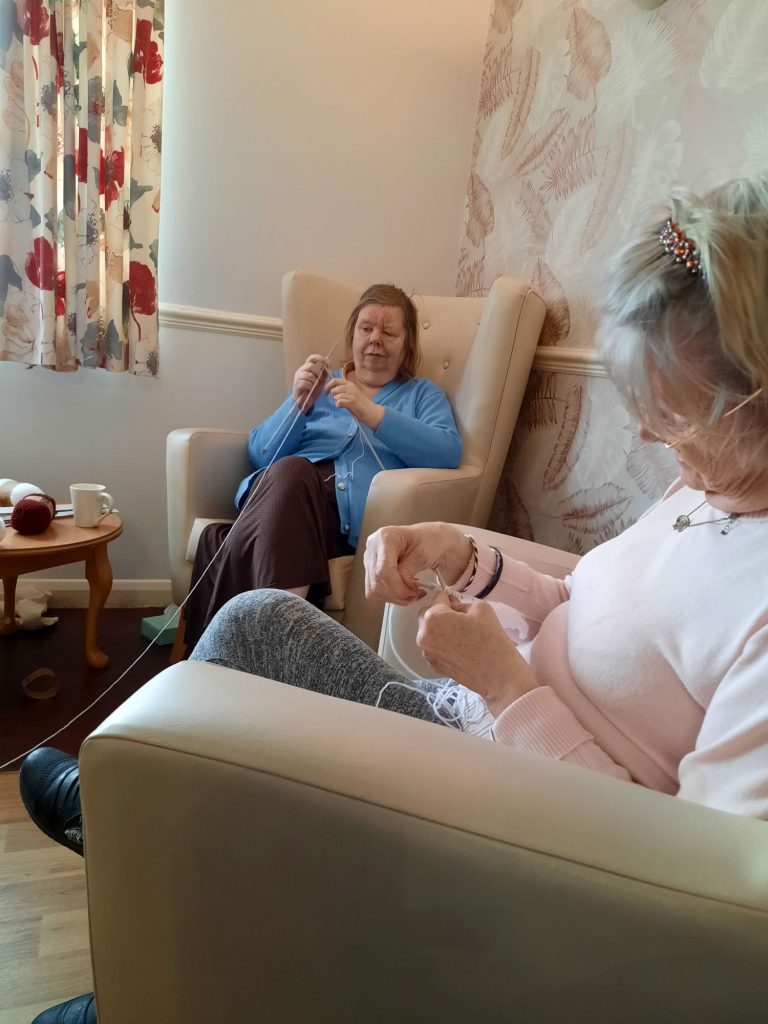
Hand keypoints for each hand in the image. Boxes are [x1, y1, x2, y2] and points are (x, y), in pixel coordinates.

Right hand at [292, 355, 328, 411]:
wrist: (306, 401)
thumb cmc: (313, 390)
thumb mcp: (322, 380)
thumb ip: (324, 372)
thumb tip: (328, 363)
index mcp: (307, 368)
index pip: (312, 358)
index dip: (320, 359)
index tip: (327, 364)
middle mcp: (301, 370)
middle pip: (310, 366)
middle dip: (318, 373)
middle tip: (320, 379)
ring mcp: (298, 377)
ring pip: (309, 375)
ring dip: (315, 381)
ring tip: (315, 386)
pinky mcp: (296, 385)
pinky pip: (306, 383)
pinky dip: (311, 387)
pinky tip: (311, 389)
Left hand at [325, 376, 382, 428]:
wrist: (370, 410)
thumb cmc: (359, 403)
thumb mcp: (351, 392)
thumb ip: (342, 390)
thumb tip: (330, 389)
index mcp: (350, 384)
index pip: (334, 381)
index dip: (328, 386)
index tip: (326, 392)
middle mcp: (350, 387)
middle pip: (334, 390)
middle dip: (333, 396)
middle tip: (337, 400)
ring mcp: (351, 394)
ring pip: (336, 397)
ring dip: (337, 401)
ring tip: (344, 404)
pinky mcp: (352, 401)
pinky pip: (338, 402)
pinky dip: (339, 405)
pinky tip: (344, 406)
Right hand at [364, 523, 472, 603]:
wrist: (433, 539)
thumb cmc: (430, 540)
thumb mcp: (423, 555)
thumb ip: (408, 572)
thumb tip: (401, 588)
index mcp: (386, 537)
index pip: (383, 569)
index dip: (397, 586)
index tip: (413, 592)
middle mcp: (374, 547)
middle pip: (376, 580)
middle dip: (397, 593)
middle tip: (415, 595)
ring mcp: (371, 559)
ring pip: (374, 589)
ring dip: (394, 597)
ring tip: (411, 593)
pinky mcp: (372, 570)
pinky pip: (376, 590)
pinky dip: (391, 595)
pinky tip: (403, 591)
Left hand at [417, 593, 536, 715]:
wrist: (497, 674)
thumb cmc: (490, 638)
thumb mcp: (480, 608)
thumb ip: (460, 602)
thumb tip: (452, 605)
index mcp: (433, 617)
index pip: (438, 598)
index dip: (450, 599)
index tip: (460, 604)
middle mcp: (423, 635)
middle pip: (427, 615)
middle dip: (440, 614)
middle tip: (461, 621)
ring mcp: (427, 652)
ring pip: (429, 632)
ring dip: (440, 630)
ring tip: (461, 637)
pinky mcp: (433, 665)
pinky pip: (433, 647)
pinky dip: (442, 644)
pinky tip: (459, 649)